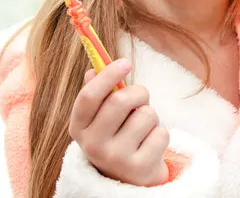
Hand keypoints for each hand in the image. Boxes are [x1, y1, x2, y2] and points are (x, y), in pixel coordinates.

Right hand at [68, 59, 169, 186]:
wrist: (129, 179)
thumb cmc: (117, 137)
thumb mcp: (101, 118)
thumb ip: (99, 95)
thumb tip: (92, 70)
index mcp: (79, 128)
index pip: (88, 96)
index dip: (107, 75)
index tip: (125, 62)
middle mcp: (93, 146)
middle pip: (120, 101)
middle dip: (138, 92)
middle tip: (142, 97)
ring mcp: (116, 159)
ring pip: (146, 115)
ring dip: (151, 115)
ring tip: (143, 128)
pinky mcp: (139, 168)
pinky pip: (161, 133)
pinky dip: (160, 133)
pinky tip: (150, 145)